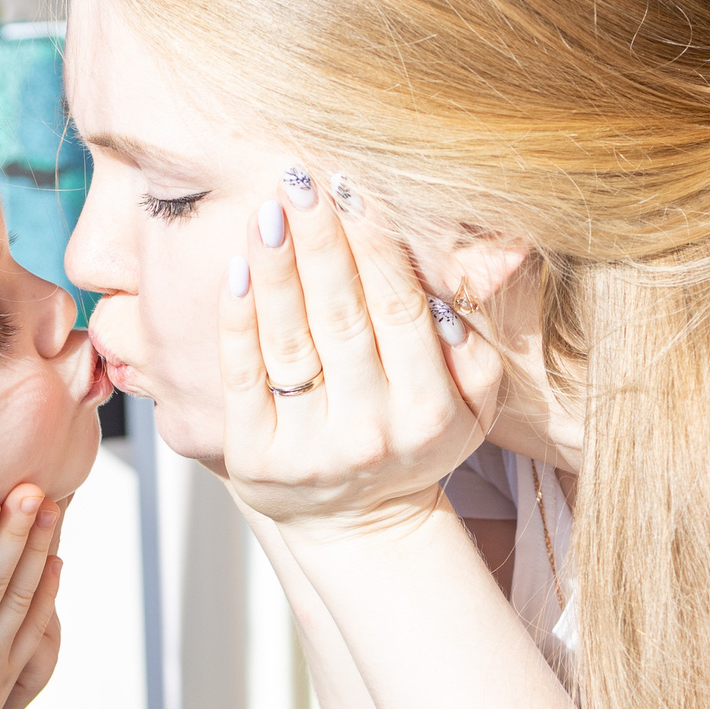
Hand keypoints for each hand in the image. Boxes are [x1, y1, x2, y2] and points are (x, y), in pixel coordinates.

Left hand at [220, 172, 502, 539]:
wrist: (359, 525)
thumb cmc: (413, 443)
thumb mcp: (470, 409)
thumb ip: (474, 349)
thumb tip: (452, 285)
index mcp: (428, 413)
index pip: (400, 312)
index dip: (377, 248)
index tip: (356, 190)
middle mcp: (369, 432)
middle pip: (342, 319)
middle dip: (321, 244)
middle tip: (302, 182)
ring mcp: (308, 449)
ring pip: (289, 342)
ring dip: (276, 270)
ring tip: (267, 212)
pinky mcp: (254, 459)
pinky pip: (242, 378)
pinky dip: (236, 322)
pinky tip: (235, 271)